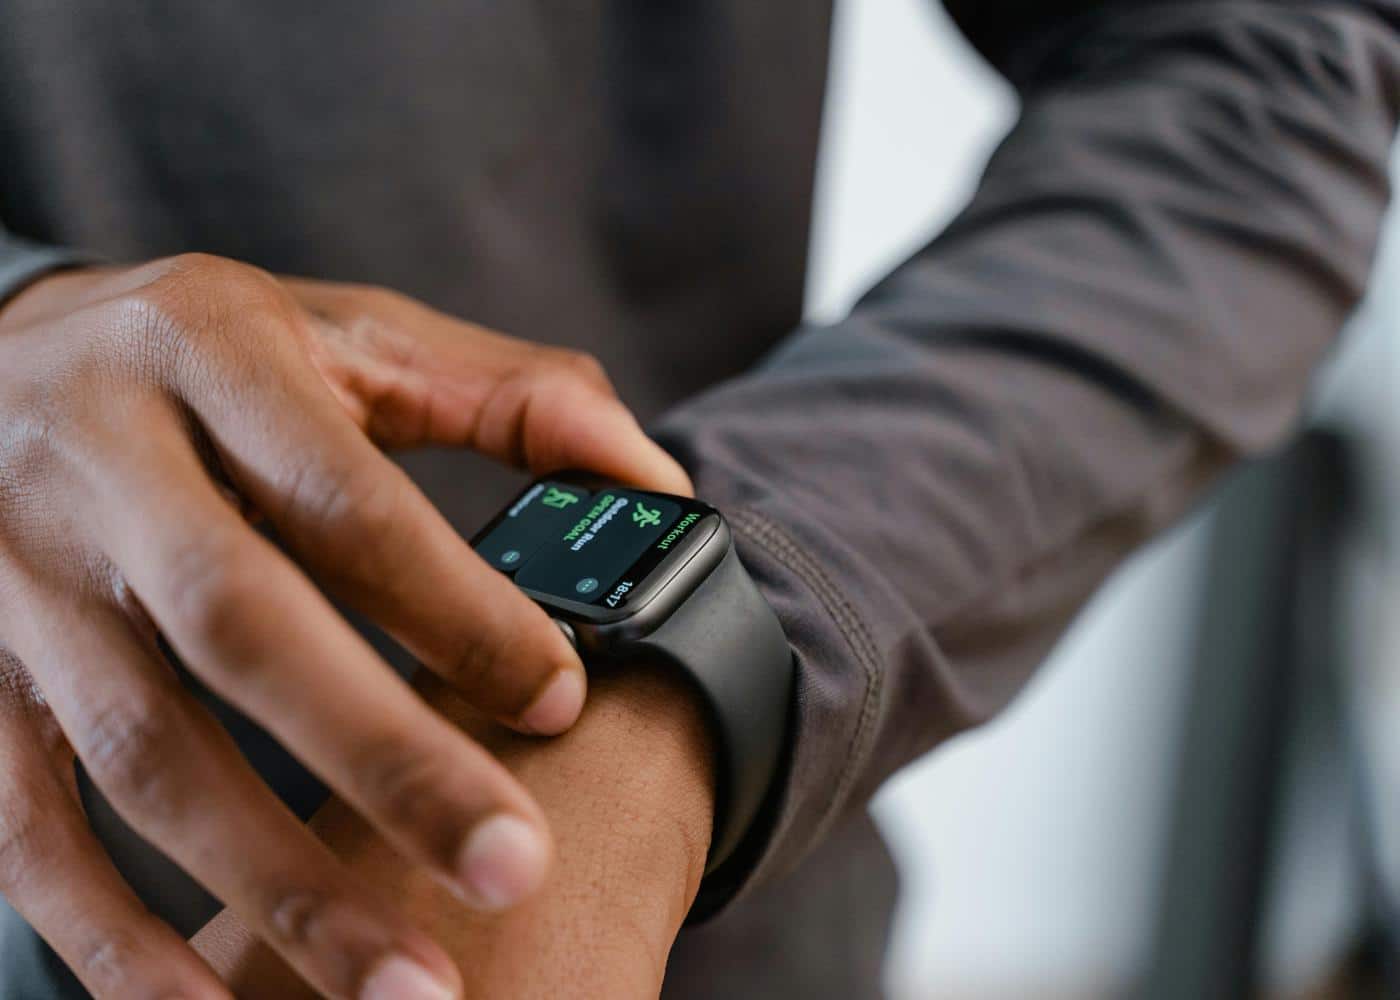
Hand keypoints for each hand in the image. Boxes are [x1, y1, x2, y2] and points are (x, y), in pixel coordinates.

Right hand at [0, 254, 690, 999]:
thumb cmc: (215, 358)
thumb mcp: (352, 336)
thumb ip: (510, 396)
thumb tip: (654, 476)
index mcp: (212, 355)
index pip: (344, 496)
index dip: (456, 603)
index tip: (558, 696)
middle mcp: (98, 462)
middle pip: (242, 626)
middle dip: (385, 760)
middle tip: (516, 867)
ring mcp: (17, 578)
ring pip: (141, 747)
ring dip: (273, 881)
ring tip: (409, 990)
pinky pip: (24, 824)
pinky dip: (110, 938)